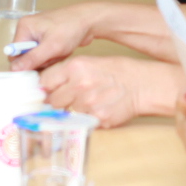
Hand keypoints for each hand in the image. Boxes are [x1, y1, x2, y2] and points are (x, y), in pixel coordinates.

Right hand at [9, 2, 104, 70]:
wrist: (90, 20)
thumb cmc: (71, 28)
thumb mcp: (51, 46)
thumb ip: (32, 59)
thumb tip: (14, 69)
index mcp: (24, 27)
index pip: (14, 53)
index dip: (25, 63)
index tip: (39, 65)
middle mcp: (28, 29)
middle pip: (26, 57)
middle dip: (41, 61)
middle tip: (54, 55)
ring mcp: (38, 34)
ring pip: (37, 58)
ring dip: (49, 59)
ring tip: (60, 51)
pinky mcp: (46, 38)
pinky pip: (45, 55)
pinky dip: (53, 56)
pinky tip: (62, 50)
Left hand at [39, 55, 174, 127]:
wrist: (142, 85)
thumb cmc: (116, 72)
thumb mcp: (88, 63)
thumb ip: (65, 73)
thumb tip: (43, 88)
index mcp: (75, 67)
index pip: (45, 82)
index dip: (44, 89)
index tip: (45, 93)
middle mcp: (80, 85)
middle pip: (52, 101)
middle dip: (57, 102)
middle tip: (68, 99)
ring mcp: (88, 104)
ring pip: (66, 113)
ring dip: (72, 111)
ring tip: (87, 102)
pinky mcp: (97, 119)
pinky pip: (81, 122)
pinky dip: (85, 119)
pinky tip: (96, 109)